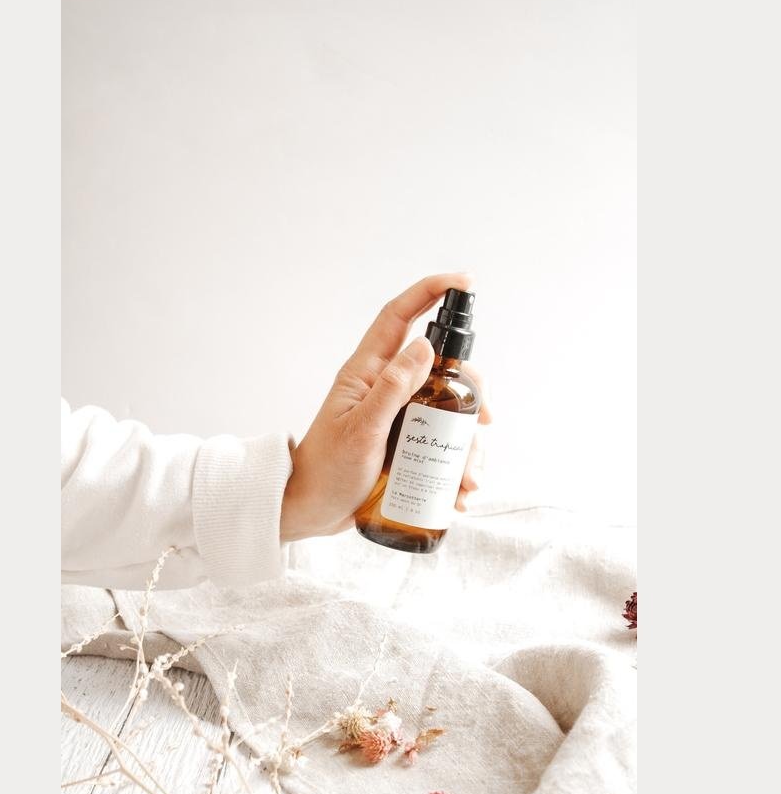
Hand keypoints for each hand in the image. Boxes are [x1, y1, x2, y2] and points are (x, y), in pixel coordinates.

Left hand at [280, 273, 491, 540]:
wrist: (313, 511)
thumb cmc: (326, 469)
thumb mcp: (360, 430)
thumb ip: (392, 388)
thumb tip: (425, 347)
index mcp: (368, 372)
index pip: (398, 317)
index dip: (429, 292)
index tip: (464, 282)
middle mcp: (388, 387)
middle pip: (442, 367)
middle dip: (469, 390)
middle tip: (481, 421)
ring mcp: (400, 415)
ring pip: (449, 409)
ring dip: (468, 442)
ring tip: (468, 480)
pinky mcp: (408, 443)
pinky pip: (443, 443)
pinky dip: (458, 466)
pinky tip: (460, 493)